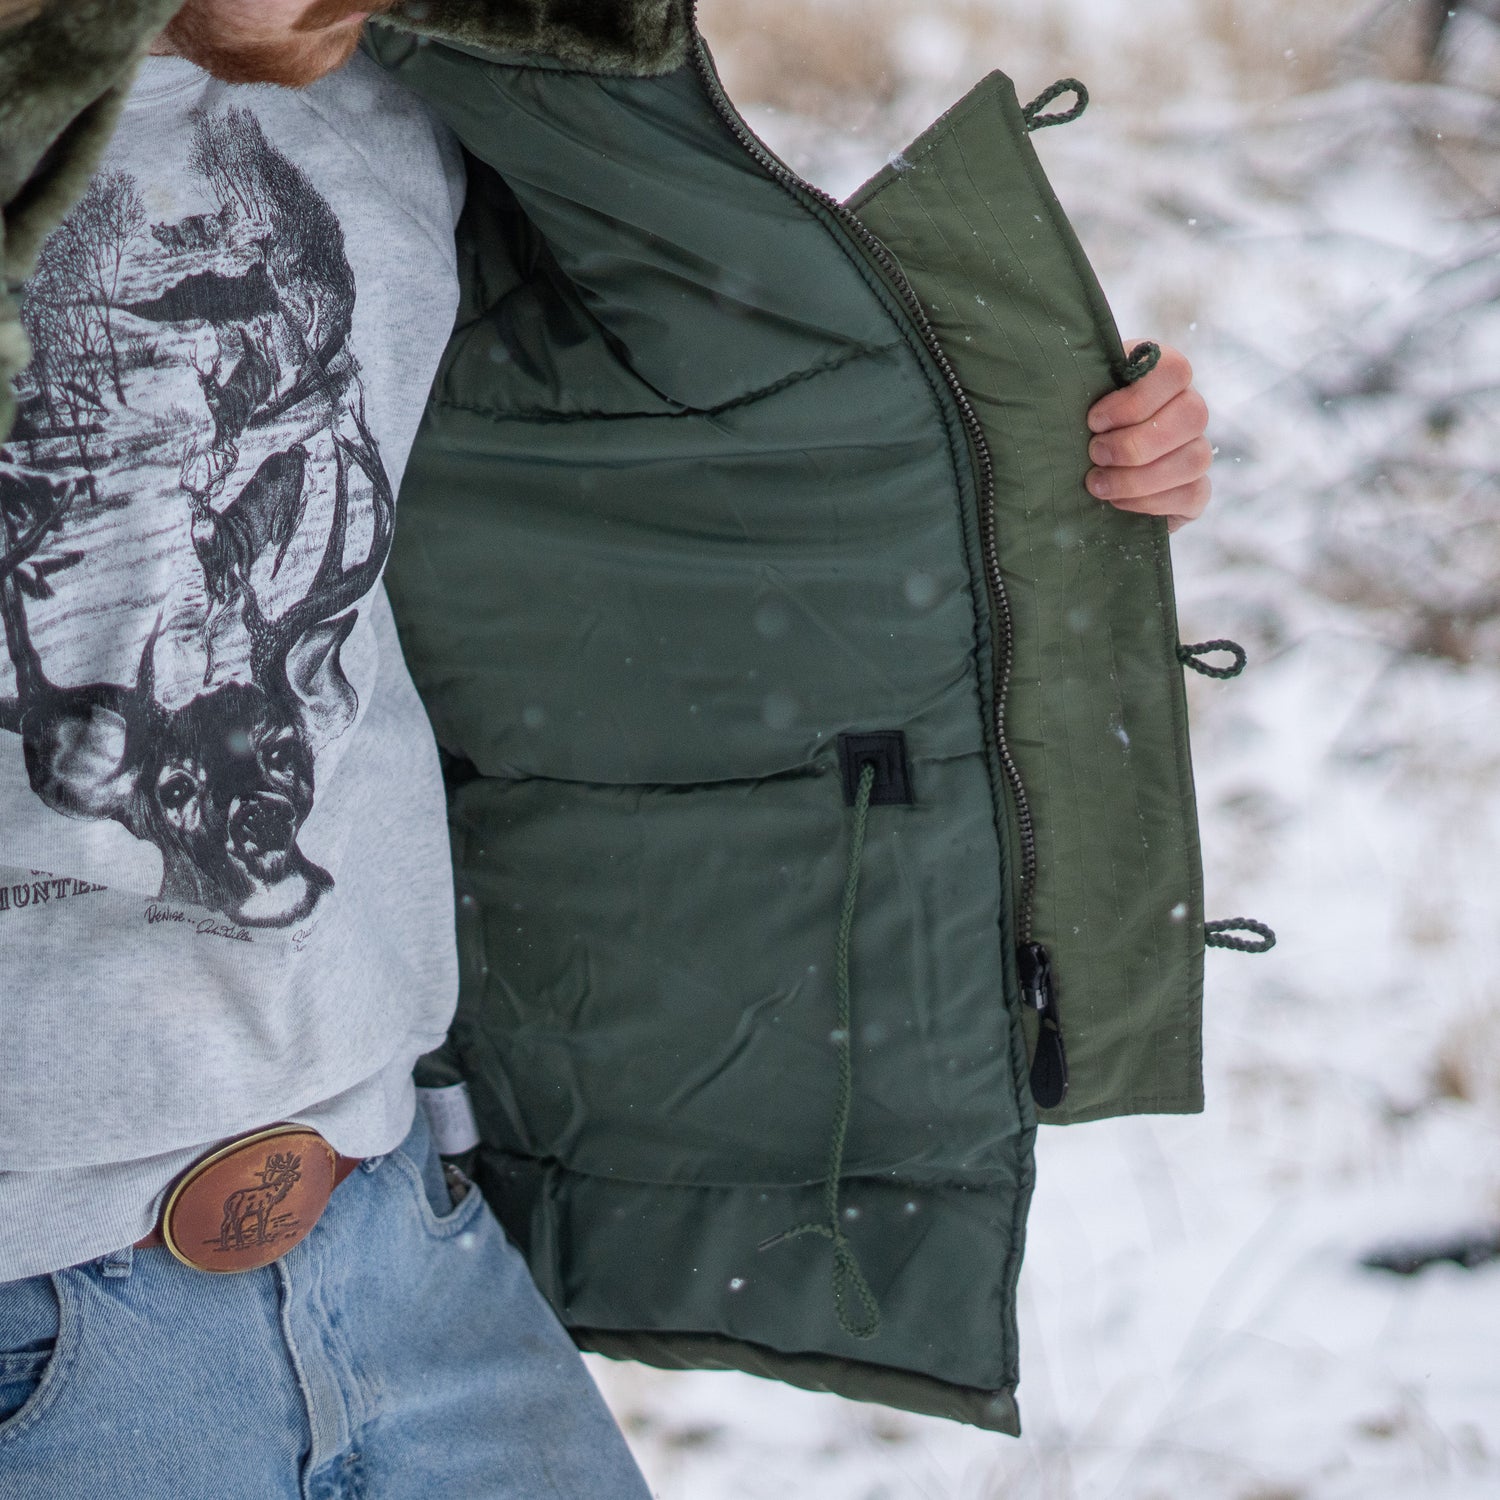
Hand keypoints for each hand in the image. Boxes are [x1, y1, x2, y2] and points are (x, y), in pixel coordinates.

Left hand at [1084, 343, 1210, 532]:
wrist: (1072, 467)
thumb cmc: (1071, 423)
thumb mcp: (1070, 397)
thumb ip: (1076, 384)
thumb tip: (1060, 378)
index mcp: (1160, 376)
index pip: (1174, 371)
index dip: (1135, 400)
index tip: (1093, 420)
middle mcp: (1186, 408)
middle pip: (1193, 416)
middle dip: (1136, 443)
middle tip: (1095, 454)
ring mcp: (1195, 448)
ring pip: (1194, 459)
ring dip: (1140, 478)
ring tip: (1098, 484)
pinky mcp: (1193, 489)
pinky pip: (1193, 494)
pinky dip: (1151, 502)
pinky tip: (1118, 502)